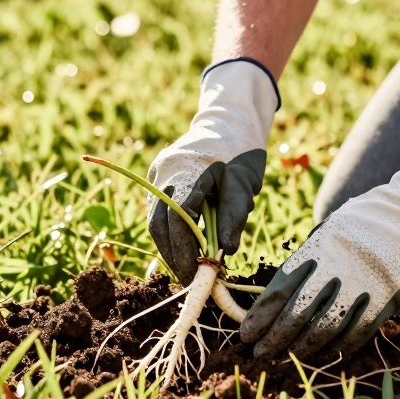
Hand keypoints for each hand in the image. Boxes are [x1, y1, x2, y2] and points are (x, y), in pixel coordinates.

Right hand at [147, 59, 278, 282]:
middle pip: (158, 222)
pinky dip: (170, 230)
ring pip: (155, 218)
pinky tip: (185, 246)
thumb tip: (225, 253)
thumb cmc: (240, 151)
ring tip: (189, 267)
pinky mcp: (158, 177)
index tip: (197, 274)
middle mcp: (164, 172)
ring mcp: (158, 173)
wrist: (227, 120)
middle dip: (173, 254)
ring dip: (169, 245)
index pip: (177, 219)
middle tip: (191, 278)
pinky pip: (159, 210)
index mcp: (186, 170)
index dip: (184, 250)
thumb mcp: (244, 183)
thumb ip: (234, 217)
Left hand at [240, 131, 399, 358]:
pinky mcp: (386, 300)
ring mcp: (364, 285)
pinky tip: (321, 355)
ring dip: (302, 347)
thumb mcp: (329, 229)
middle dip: (275, 337)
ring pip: (325, 327)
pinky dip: (336, 347)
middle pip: (298, 312)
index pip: (281, 287)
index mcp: (319, 246)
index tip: (247, 332)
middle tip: (259, 352)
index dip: (261, 314)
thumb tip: (278, 294)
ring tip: (285, 357)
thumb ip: (307, 258)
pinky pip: (356, 332)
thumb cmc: (364, 222)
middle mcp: (338, 267)